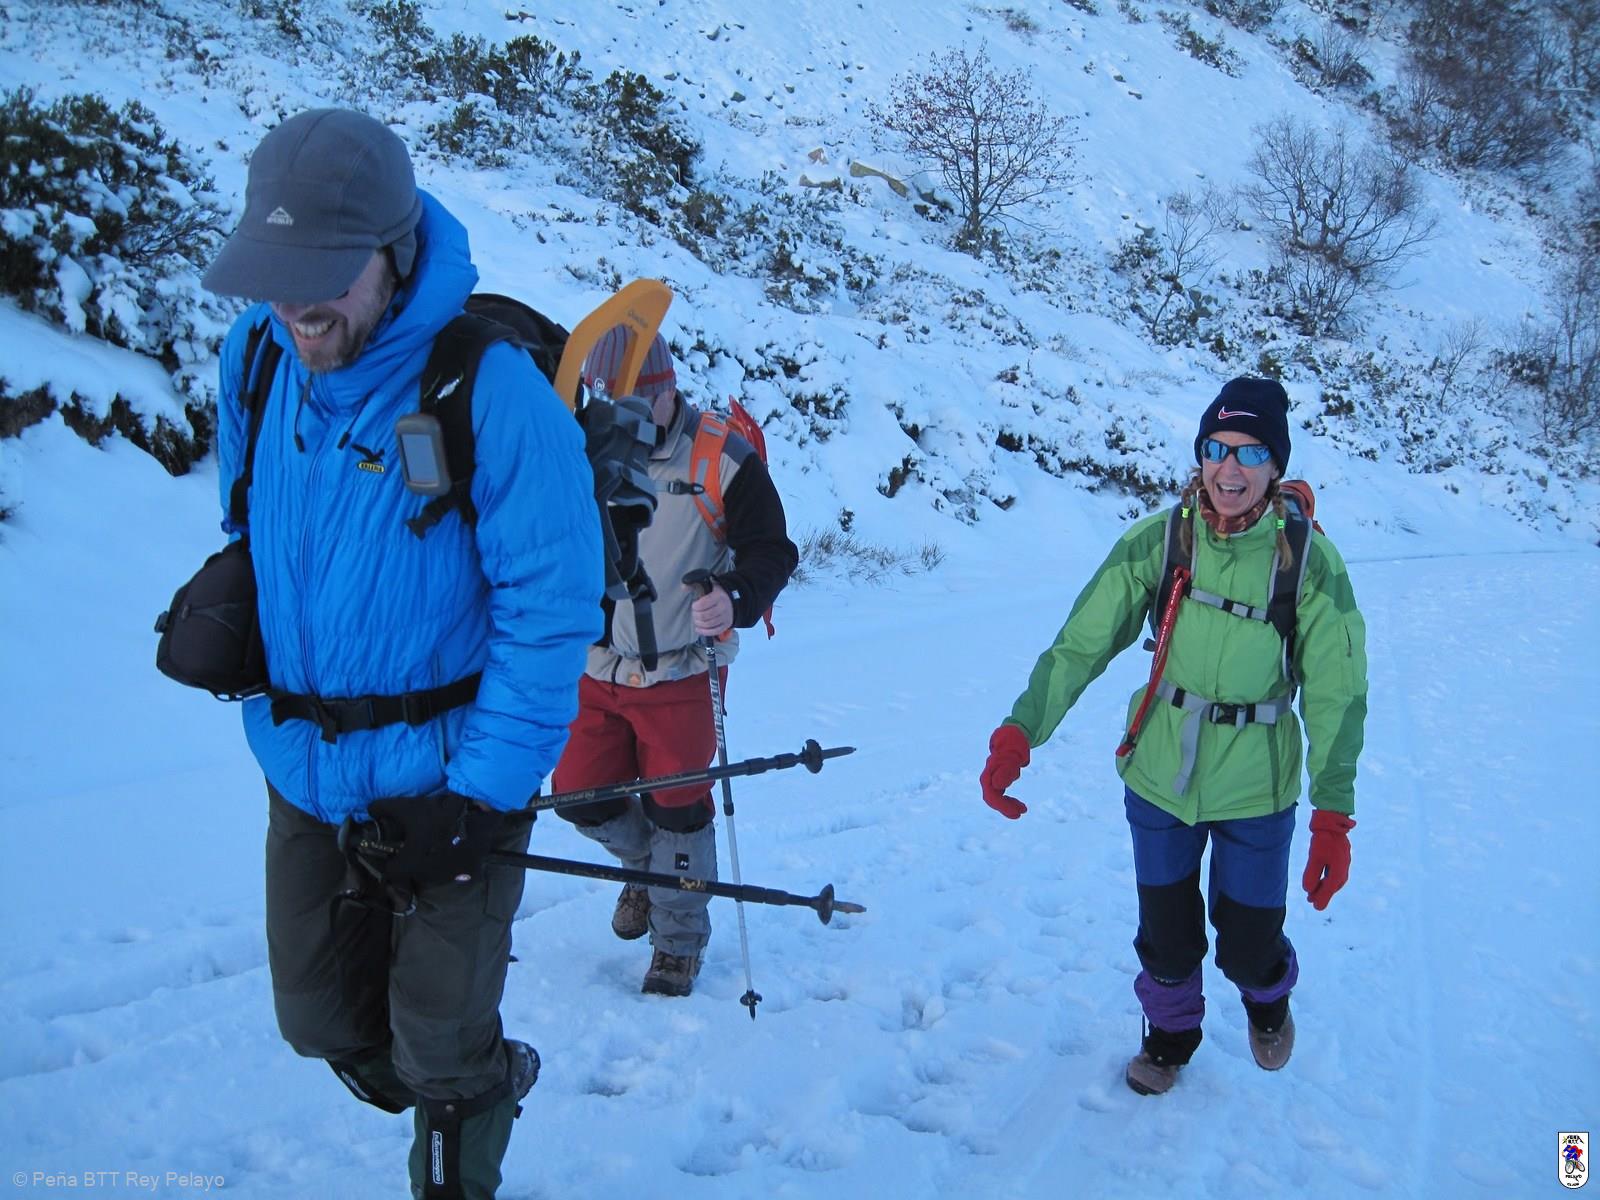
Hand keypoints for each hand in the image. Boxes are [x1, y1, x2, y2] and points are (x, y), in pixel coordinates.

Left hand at [366, 791, 504, 887]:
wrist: (475, 817)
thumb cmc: (436, 815)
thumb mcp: (405, 807)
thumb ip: (382, 808)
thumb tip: (369, 810)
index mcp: (410, 865)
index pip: (390, 871)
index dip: (388, 861)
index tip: (392, 852)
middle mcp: (427, 876)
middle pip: (411, 872)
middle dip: (410, 861)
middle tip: (413, 845)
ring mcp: (447, 876)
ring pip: (431, 873)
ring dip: (429, 862)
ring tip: (432, 845)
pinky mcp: (464, 873)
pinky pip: (450, 871)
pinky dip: (447, 861)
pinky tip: (450, 846)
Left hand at [690, 581, 734, 637]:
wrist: (733, 599)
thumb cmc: (717, 593)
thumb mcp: (708, 585)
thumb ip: (694, 585)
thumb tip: (683, 587)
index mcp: (718, 596)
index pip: (703, 604)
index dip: (695, 606)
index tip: (694, 605)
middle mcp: (723, 607)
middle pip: (704, 616)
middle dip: (695, 615)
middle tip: (694, 613)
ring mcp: (725, 617)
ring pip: (708, 624)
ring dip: (698, 623)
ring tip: (696, 620)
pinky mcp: (726, 625)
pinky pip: (714, 631)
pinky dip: (704, 631)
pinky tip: (698, 628)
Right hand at [980, 724, 1030, 818]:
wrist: (1012, 738)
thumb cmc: (1013, 746)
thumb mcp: (1013, 757)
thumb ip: (1005, 770)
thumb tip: (997, 785)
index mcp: (989, 774)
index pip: (991, 795)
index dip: (1003, 806)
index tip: (1017, 813)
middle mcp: (988, 779)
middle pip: (993, 799)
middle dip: (1006, 808)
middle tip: (1021, 813)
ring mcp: (993, 780)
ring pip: (997, 799)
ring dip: (1008, 806)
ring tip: (1023, 809)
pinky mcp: (998, 782)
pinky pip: (1001, 796)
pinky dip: (1010, 802)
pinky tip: (1020, 805)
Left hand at [1301, 809, 1355, 909]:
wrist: (1332, 822)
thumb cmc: (1323, 839)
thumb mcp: (1315, 857)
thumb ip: (1312, 874)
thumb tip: (1308, 890)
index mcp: (1339, 870)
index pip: (1329, 888)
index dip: (1322, 898)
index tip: (1315, 907)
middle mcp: (1343, 868)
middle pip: (1333, 886)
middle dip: (1322, 894)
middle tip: (1311, 902)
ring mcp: (1343, 862)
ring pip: (1334, 879)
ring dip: (1324, 886)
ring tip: (1313, 893)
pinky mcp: (1340, 857)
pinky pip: (1334, 872)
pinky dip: (1326, 878)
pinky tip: (1321, 879)